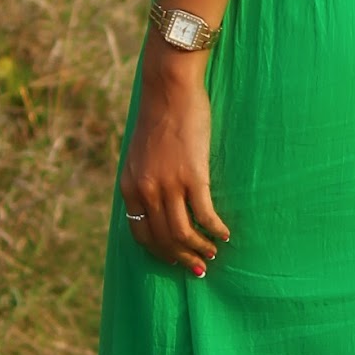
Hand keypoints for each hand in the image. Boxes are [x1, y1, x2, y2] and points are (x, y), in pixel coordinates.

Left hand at [118, 49, 230, 275]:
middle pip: (163, 239)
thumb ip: (145, 178)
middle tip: (199, 267)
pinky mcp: (192, 175)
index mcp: (130, 187)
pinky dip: (215, 230)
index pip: (141, 234)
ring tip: (213, 253)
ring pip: (183, 233)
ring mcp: (168, 184)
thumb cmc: (160, 115)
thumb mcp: (141, 153)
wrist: (170, 87)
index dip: (160, 252)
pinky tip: (224, 234)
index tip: (174, 259)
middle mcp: (146, 191)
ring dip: (199, 249)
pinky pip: (204, 215)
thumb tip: (158, 201)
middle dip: (182, 258)